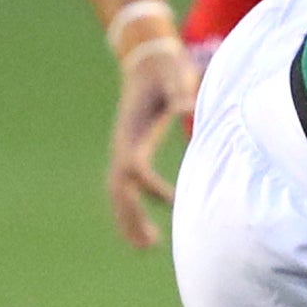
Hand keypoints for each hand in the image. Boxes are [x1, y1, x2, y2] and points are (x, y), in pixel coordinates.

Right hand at [105, 33, 198, 248]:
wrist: (149, 61)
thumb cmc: (167, 69)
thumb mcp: (175, 76)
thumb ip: (180, 90)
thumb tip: (188, 107)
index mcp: (132, 132)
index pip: (135, 168)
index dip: (151, 186)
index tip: (176, 202)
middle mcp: (123, 144)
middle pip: (118, 189)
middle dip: (130, 216)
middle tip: (149, 244)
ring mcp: (123, 149)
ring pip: (118, 193)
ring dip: (128, 219)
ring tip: (146, 246)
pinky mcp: (130, 151)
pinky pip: (126, 187)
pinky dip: (132, 208)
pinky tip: (147, 228)